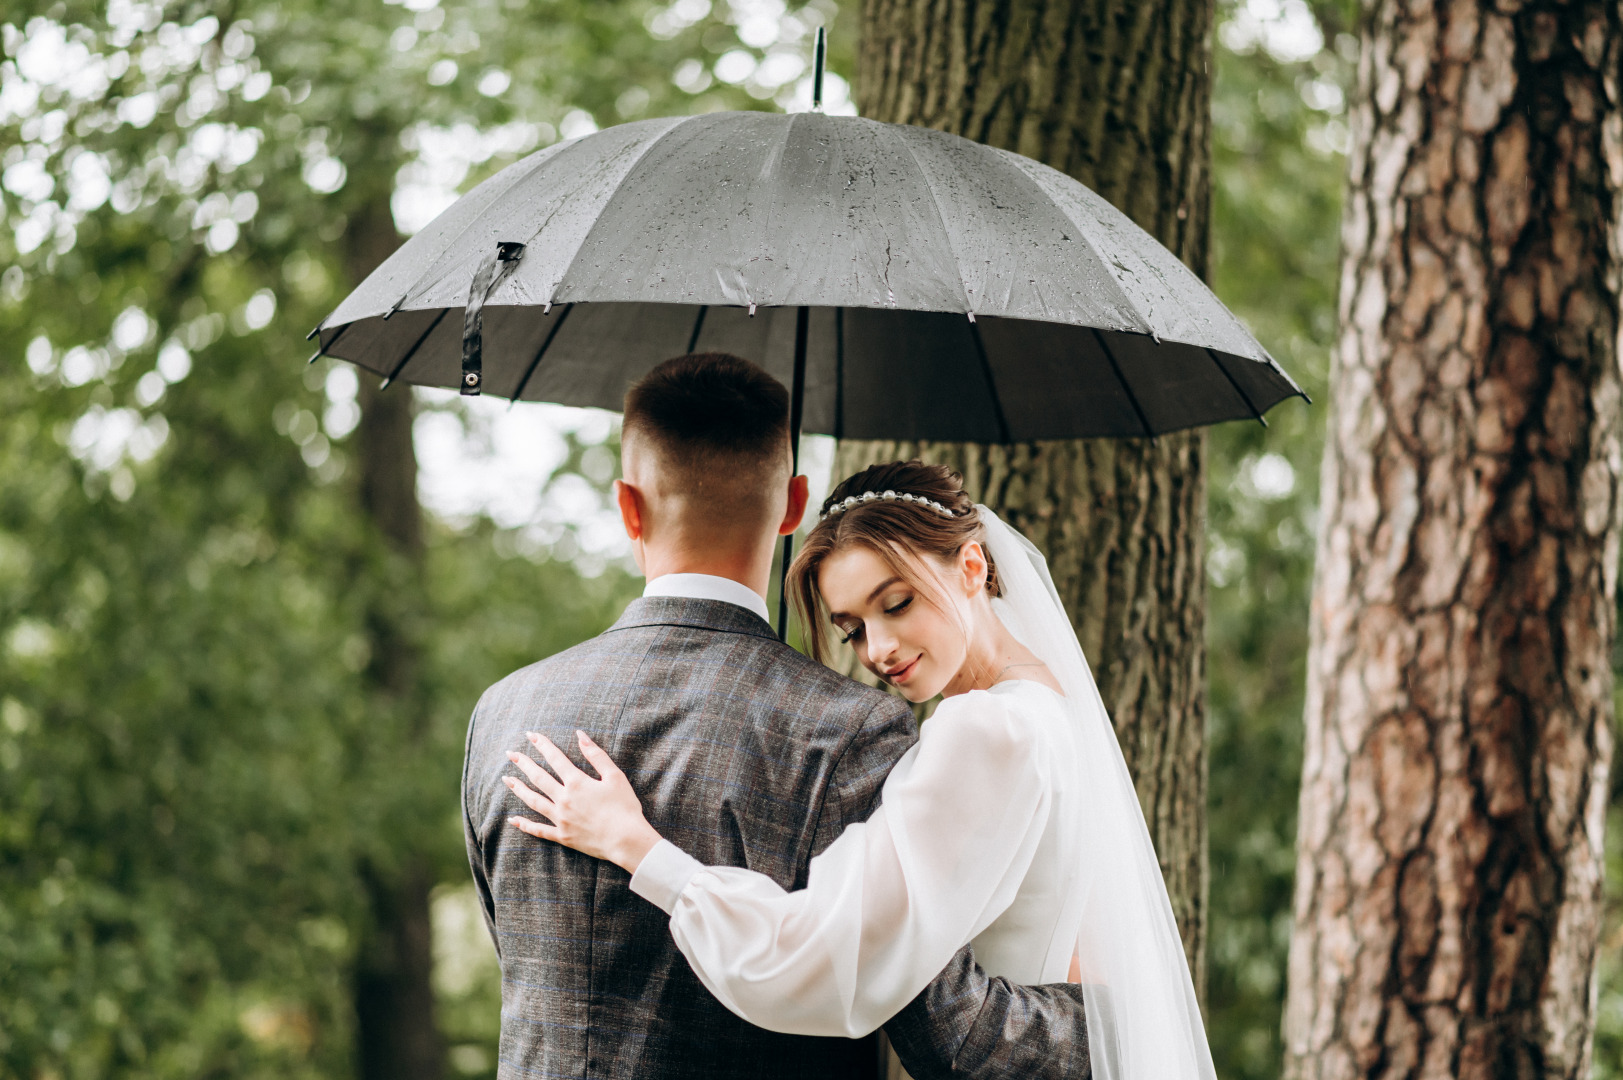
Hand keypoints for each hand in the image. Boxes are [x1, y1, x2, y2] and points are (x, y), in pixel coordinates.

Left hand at [504, 730, 662, 873]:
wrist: (626, 840)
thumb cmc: (624, 807)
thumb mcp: (615, 776)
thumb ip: (596, 755)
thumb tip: (580, 735)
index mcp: (577, 782)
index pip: (555, 758)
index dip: (542, 745)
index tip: (531, 735)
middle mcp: (564, 799)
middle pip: (538, 777)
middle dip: (523, 763)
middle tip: (510, 754)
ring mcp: (560, 819)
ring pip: (533, 801)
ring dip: (519, 789)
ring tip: (507, 779)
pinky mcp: (562, 836)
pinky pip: (538, 830)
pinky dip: (524, 825)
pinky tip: (513, 819)